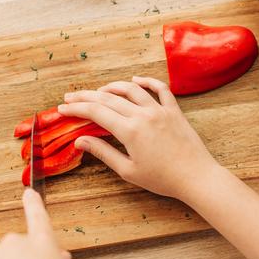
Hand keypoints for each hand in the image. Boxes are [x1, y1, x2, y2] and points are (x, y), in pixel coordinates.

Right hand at [59, 76, 217, 198]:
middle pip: (109, 98)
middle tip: (71, 97)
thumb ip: (104, 153)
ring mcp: (161, 110)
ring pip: (132, 89)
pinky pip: (160, 89)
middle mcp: (144, 115)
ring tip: (98, 90)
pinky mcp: (174, 111)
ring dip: (112, 86)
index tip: (62, 109)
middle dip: (86, 96)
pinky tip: (136, 79)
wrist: (196, 177)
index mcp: (130, 130)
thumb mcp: (128, 171)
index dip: (76, 109)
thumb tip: (80, 141)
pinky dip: (147, 81)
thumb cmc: (162, 179)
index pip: (96, 112)